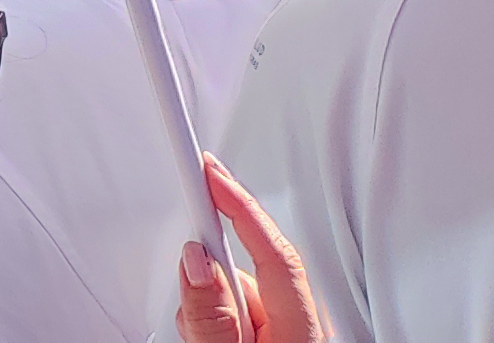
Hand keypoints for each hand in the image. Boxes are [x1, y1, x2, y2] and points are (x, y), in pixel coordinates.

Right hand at [177, 161, 322, 340]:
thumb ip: (211, 316)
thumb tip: (195, 261)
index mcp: (302, 329)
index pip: (271, 249)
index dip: (236, 202)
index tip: (205, 168)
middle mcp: (303, 326)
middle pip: (248, 268)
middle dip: (211, 272)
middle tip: (190, 310)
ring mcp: (292, 331)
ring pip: (238, 287)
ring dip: (211, 300)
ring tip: (202, 340)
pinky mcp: (278, 336)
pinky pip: (241, 306)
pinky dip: (220, 313)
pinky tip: (212, 339)